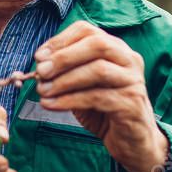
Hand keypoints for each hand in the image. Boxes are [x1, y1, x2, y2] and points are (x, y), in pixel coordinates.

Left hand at [34, 21, 168, 171]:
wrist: (131, 141)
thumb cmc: (103, 109)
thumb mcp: (81, 86)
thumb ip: (65, 73)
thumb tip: (40, 66)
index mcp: (115, 48)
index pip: (87, 31)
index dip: (60, 40)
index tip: (39, 56)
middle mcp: (128, 60)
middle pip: (97, 45)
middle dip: (64, 57)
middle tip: (41, 72)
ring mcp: (133, 81)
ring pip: (98, 70)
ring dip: (64, 80)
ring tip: (43, 91)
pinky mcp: (131, 103)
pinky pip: (97, 97)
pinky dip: (69, 100)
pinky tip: (52, 105)